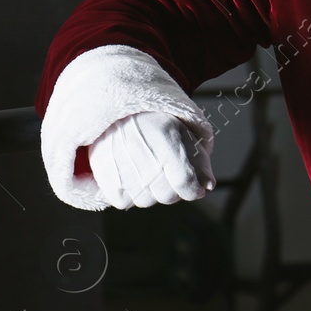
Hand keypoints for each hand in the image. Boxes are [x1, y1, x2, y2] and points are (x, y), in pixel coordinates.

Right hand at [87, 112, 214, 209]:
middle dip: (175, 190)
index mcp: (165, 136)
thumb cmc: (159, 122)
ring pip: (146, 201)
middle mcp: (140, 151)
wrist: (121, 110)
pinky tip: (133, 175)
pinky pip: (124, 201)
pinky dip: (131, 194)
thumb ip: (200, 160)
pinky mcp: (103, 174)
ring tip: (149, 169)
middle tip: (170, 173)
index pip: (185, 181)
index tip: (195, 187)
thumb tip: (207, 186)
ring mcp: (119, 164)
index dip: (194, 190)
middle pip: (167, 196)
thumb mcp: (185, 132)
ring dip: (153, 192)